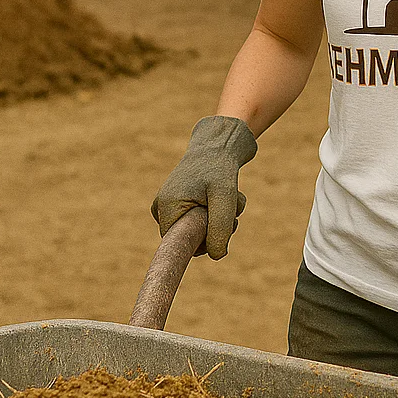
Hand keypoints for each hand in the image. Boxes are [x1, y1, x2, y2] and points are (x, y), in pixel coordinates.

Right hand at [151, 115, 257, 259]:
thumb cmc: (220, 167)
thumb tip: (215, 256)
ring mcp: (173, 205)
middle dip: (218, 228)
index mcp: (166, 207)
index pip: (179, 245)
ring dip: (224, 219)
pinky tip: (229, 196)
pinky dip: (221, 211)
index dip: (201, 244)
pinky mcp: (184, 203)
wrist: (221, 141)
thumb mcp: (224, 197)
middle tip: (233, 212)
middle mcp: (164, 208)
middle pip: (193, 238)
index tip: (215, 236)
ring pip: (203, 229)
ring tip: (233, 198)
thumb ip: (220, 228)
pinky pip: (204, 219)